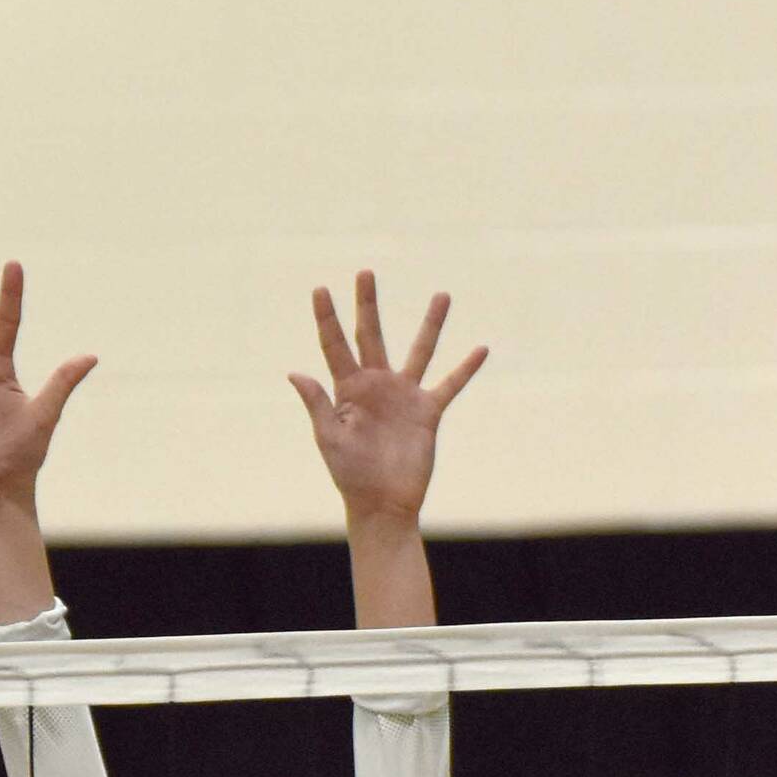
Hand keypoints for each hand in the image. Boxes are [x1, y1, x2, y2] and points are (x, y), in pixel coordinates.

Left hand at [289, 272, 487, 526]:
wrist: (383, 503)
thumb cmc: (350, 475)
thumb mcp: (329, 438)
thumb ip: (317, 404)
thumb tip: (296, 372)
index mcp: (347, 388)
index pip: (335, 345)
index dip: (327, 318)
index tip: (320, 289)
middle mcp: (376, 385)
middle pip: (371, 335)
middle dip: (367, 304)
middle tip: (366, 272)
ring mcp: (404, 396)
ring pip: (419, 350)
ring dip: (430, 324)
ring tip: (441, 295)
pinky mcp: (428, 412)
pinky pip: (450, 385)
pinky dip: (465, 368)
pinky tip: (480, 349)